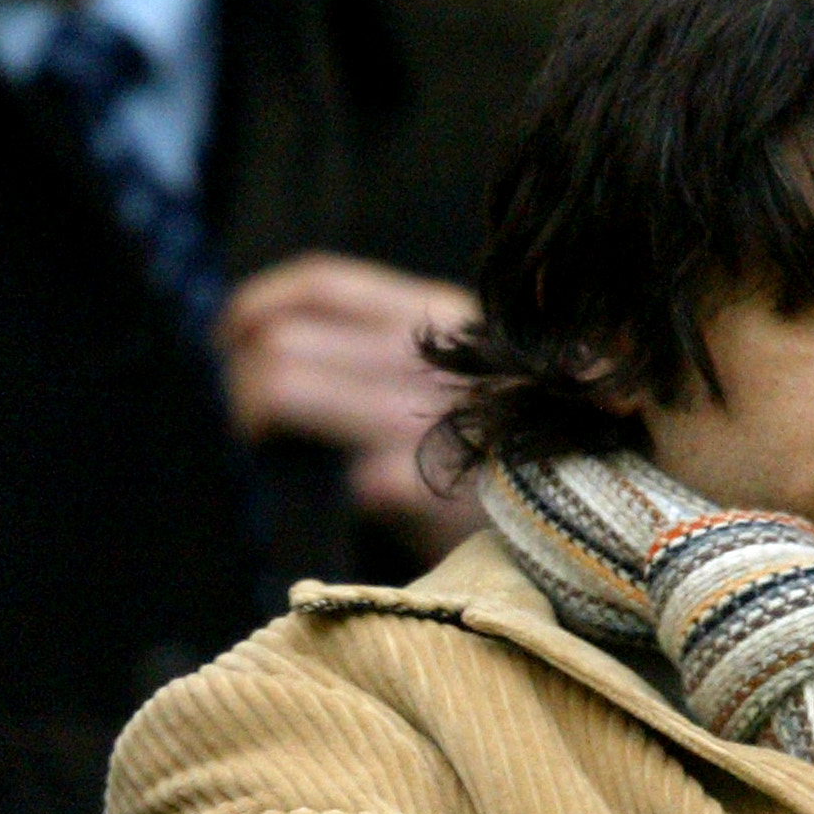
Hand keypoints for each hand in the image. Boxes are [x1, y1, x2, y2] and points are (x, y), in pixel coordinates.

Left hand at [216, 253, 487, 561]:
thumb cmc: (505, 454)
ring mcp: (421, 421)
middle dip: (243, 382)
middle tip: (251, 421)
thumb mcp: (463, 373)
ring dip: (253, 424)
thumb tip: (269, 335)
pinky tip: (327, 504)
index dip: (257, 305)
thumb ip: (387, 348)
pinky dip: (308, 490)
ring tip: (274, 455)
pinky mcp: (417, 487)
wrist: (585, 527)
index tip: (228, 335)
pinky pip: (323, 471)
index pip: (322, 286)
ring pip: (279, 390)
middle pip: (281, 343)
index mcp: (438, 319)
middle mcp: (426, 359)